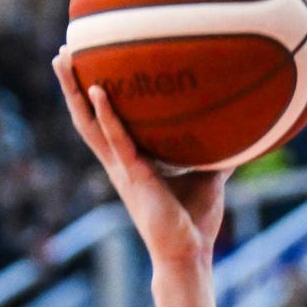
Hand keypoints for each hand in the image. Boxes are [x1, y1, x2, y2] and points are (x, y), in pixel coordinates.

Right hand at [52, 46, 227, 268]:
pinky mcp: (135, 177)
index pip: (104, 124)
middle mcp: (120, 163)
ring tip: (66, 59)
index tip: (86, 66)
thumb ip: (218, 155)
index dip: (91, 98)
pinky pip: (118, 140)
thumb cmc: (195, 222)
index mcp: (131, 163)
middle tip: (64, 52)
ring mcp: (124, 169)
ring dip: (75, 91)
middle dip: (72, 86)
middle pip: (86, 118)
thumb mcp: (209, 179)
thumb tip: (242, 134)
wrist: (190, 254)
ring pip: (90, 125)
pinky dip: (109, 116)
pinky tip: (100, 90)